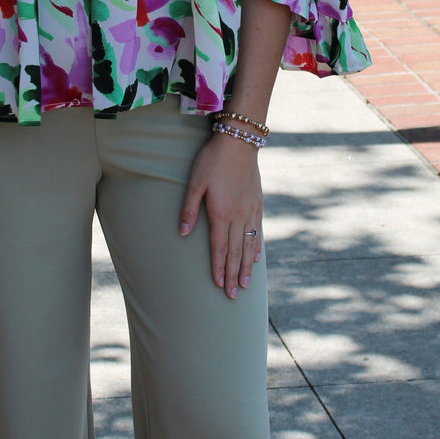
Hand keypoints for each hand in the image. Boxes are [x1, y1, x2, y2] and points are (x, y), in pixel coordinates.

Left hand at [179, 133, 262, 297]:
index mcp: (221, 214)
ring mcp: (250, 210)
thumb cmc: (212, 161)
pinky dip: (256, 247)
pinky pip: (257, 231)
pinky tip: (255, 259)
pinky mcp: (257, 203)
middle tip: (233, 296)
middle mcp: (238, 216)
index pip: (219, 248)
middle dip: (233, 275)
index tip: (218, 286)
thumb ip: (189, 209)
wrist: (239, 142)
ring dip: (245, 267)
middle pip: (235, 252)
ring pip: (248, 245)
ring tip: (245, 285)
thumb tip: (182, 233)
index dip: (218, 268)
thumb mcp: (194, 183)